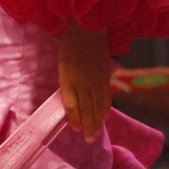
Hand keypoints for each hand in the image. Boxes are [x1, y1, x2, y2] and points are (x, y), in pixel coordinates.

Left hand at [58, 21, 111, 142]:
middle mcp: (83, 82)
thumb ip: (67, 82)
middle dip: (88, 125)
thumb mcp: (62, 63)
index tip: (76, 129)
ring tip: (96, 133)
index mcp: (69, 78)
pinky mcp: (105, 75)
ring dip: (97, 120)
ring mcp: (96, 79)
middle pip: (87, 108)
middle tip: (89, 140)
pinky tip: (105, 115)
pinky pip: (106, 94)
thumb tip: (72, 100)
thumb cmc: (70, 44)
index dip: (74, 117)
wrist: (88, 28)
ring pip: (97, 104)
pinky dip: (105, 106)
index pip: (72, 103)